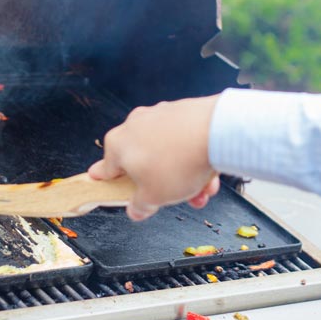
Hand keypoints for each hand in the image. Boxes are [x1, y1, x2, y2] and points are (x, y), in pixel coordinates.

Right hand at [88, 95, 220, 220]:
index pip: (105, 169)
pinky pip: (183, 140)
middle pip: (143, 163)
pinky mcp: (181, 111)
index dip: (107, 182)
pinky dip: (194, 156)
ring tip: (203, 190)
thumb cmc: (178, 162)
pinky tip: (210, 172)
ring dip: (183, 174)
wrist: (215, 132)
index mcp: (118, 146)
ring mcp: (159, 116)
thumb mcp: (153, 197)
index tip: (106, 185)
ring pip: (167, 154)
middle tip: (176, 197)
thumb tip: (136, 208)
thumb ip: (140, 206)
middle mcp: (135, 125)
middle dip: (162, 184)